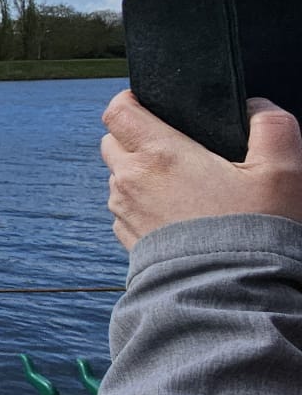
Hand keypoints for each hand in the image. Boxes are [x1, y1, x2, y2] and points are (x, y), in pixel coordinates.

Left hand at [102, 91, 301, 248]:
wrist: (229, 295)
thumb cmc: (254, 231)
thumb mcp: (282, 172)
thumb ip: (273, 128)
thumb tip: (256, 108)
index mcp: (158, 155)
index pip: (117, 111)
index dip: (131, 99)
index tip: (151, 102)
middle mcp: (130, 181)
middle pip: (112, 141)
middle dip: (135, 135)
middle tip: (175, 144)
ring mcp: (124, 213)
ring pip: (118, 178)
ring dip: (140, 173)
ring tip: (183, 182)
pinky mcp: (128, 241)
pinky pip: (126, 210)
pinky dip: (143, 204)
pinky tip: (178, 213)